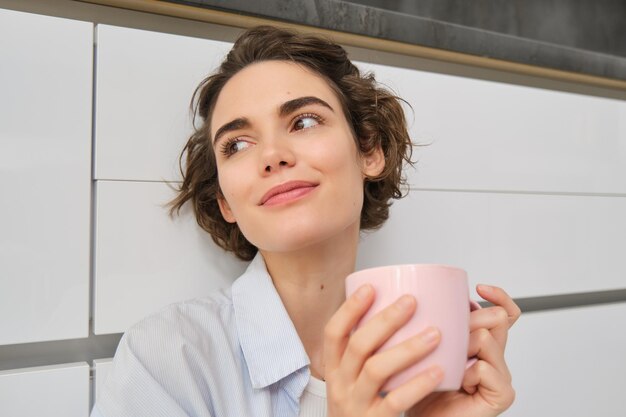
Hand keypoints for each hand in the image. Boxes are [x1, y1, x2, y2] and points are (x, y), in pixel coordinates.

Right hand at [323, 285, 444, 416]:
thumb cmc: (359, 407)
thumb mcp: (350, 378)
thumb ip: (365, 351)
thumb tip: (390, 308)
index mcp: (333, 368)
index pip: (333, 333)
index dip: (349, 308)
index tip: (370, 287)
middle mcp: (340, 384)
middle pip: (358, 345)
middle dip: (385, 320)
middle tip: (411, 302)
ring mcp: (355, 404)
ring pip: (376, 370)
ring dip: (407, 348)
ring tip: (434, 333)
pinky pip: (395, 400)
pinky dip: (417, 384)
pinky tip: (438, 371)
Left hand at [407, 284, 521, 416]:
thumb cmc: (418, 384)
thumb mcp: (423, 343)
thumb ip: (435, 321)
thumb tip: (436, 293)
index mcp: (480, 342)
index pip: (504, 311)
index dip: (498, 295)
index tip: (478, 287)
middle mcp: (493, 356)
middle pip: (497, 318)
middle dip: (470, 320)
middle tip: (449, 337)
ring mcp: (500, 376)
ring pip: (486, 338)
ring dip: (462, 348)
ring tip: (448, 364)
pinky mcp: (501, 395)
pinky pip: (486, 369)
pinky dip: (466, 374)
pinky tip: (456, 382)